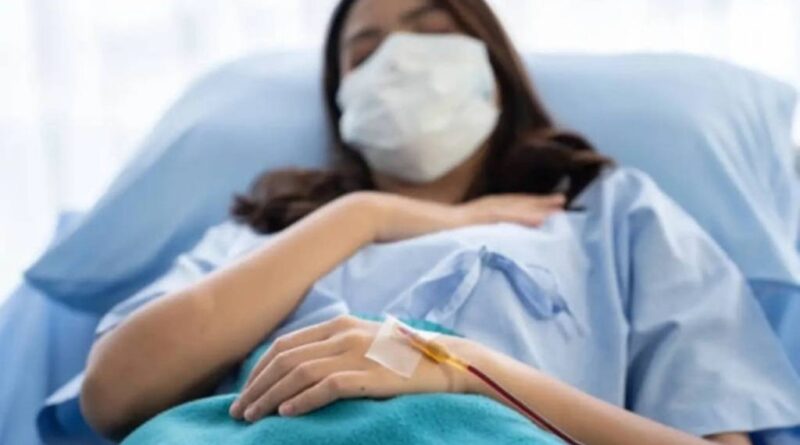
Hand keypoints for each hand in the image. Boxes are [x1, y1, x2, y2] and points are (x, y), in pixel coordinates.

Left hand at [228, 315, 473, 421]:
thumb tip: (299, 368)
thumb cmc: (404, 357)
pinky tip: (286, 414)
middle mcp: (343, 335)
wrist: (447, 361)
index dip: (258, 369)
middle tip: (239, 411)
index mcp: (339, 325)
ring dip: (269, 397)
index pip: (285, 345)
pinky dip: (302, 400)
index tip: (245, 391)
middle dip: (256, 386)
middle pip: (284, 359)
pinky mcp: (369, 375)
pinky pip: (326, 387)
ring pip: (298, 373)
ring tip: (252, 417)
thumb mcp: (365, 341)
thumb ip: (335, 348)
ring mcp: (356, 353)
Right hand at [354, 191, 565, 242]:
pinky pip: (496, 218)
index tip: (536, 211)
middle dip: (532, 203)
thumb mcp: (411, 249)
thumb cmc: (384, 235)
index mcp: (452, 221)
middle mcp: (461, 214)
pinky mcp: (460, 221)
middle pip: (505, 205)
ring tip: (560, 205)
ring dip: (533, 206)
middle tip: (561, 202)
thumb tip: (428, 274)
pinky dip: (519, 217)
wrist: (372, 218)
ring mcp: (461, 216)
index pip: (490, 213)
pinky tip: (539, 219)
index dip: (514, 210)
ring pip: (506, 207)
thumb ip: (424, 258)